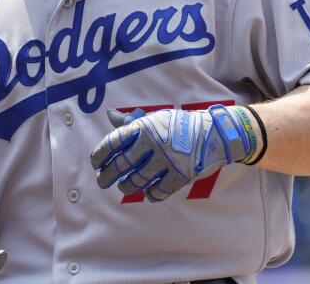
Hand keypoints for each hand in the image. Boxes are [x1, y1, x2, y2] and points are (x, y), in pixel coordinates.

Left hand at [90, 106, 253, 201]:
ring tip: (124, 186)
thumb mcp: (156, 118)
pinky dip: (149, 194)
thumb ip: (132, 122)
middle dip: (107, 176)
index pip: (114, 141)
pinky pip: (157, 191)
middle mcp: (153, 142)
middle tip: (102, 181)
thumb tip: (110, 115)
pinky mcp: (180, 175)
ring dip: (127, 186)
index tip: (95, 163)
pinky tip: (147, 193)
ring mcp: (167, 160)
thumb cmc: (179, 126)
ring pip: (137, 181)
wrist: (214, 133)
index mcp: (144, 126)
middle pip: (121, 165)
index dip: (100, 154)